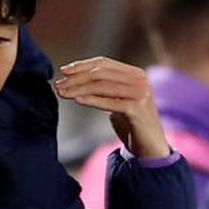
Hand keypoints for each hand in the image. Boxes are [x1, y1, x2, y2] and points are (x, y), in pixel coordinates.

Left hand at [55, 57, 169, 158]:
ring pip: (102, 86)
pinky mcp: (137, 109)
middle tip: (59, 84)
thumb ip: (104, 88)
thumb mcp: (117, 100)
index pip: (104, 63)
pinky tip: (77, 100)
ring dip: (78, 89)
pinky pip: (109, 102)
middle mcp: (139, 80)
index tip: (63, 70)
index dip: (82, 65)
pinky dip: (92, 100)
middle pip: (101, 73)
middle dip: (76, 78)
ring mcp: (140, 93)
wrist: (149, 145)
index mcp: (134, 74)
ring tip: (62, 93)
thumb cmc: (130, 123)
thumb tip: (73, 80)